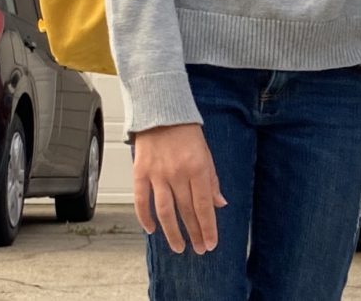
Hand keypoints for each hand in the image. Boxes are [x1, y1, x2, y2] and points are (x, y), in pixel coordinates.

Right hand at [132, 124, 226, 253]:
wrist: (161, 113)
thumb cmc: (187, 134)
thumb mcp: (207, 155)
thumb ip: (212, 181)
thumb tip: (220, 204)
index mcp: (198, 169)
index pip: (204, 206)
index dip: (208, 227)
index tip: (211, 243)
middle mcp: (178, 174)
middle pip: (186, 211)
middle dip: (194, 233)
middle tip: (199, 249)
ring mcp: (157, 174)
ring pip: (164, 211)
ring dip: (172, 232)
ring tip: (179, 247)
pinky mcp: (140, 172)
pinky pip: (141, 200)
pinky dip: (145, 217)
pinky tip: (151, 230)